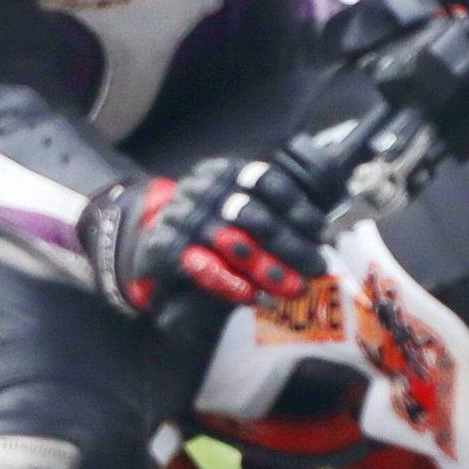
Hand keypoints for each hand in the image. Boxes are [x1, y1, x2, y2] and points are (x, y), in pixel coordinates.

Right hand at [92, 154, 334, 312]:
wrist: (147, 236)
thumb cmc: (205, 224)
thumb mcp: (233, 203)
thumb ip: (270, 212)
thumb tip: (320, 236)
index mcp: (225, 171)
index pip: (270, 183)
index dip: (299, 209)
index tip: (321, 234)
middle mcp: (203, 188)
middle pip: (256, 216)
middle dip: (291, 245)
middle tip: (315, 267)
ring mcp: (183, 217)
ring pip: (234, 244)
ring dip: (267, 269)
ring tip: (292, 288)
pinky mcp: (166, 247)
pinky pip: (204, 267)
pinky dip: (230, 284)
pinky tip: (252, 297)